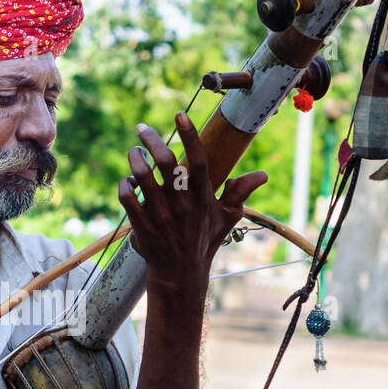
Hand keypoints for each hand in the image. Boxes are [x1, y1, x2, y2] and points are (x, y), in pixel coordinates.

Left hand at [118, 112, 267, 296]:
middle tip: (143, 129)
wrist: (181, 273)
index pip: (199, 160)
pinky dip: (124, 185)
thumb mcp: (227, 218)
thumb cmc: (204, 240)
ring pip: (143, 177)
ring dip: (134, 159)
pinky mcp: (142, 227)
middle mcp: (182, 205)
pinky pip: (128, 200)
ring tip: (133, 151)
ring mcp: (160, 216)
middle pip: (166, 162)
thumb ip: (240, 193)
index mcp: (202, 198)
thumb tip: (263, 175)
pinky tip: (127, 180)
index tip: (180, 115)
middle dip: (152, 140)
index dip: (190, 135)